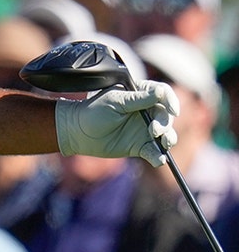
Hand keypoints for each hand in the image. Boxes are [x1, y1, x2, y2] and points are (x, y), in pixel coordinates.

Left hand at [55, 79, 179, 166]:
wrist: (77, 132)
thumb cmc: (93, 111)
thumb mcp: (115, 101)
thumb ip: (138, 99)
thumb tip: (161, 92)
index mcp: (140, 94)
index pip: (163, 94)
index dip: (171, 101)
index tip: (173, 110)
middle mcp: (146, 111)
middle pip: (167, 115)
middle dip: (165, 123)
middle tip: (154, 130)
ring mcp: (145, 129)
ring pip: (166, 134)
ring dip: (168, 139)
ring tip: (162, 143)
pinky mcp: (140, 146)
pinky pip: (154, 152)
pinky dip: (158, 156)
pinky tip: (158, 159)